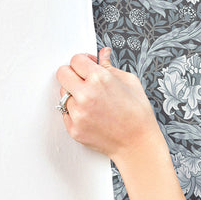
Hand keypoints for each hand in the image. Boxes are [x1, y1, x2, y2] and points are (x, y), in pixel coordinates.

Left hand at [55, 47, 162, 161]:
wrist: (138, 144)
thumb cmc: (138, 116)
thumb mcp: (131, 83)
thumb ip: (111, 67)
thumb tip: (103, 55)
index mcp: (100, 79)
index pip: (76, 60)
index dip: (83, 62)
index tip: (87, 67)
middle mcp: (86, 95)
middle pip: (62, 73)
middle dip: (73, 75)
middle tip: (84, 82)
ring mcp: (78, 113)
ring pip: (63, 95)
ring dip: (74, 96)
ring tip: (92, 103)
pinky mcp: (74, 129)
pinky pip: (66, 114)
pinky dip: (76, 113)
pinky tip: (92, 116)